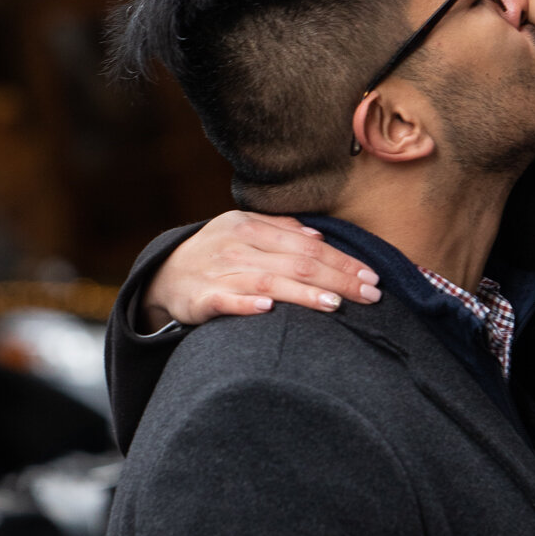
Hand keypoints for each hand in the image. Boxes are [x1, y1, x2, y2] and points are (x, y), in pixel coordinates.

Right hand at [140, 212, 381, 327]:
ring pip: (268, 281)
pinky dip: (247, 305)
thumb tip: (320, 238)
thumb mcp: (244, 231)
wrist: (163, 275)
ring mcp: (217, 273)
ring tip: (336, 304)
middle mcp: (236, 246)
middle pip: (296, 262)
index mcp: (249, 226)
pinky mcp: (200, 299)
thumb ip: (281, 230)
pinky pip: (226, 301)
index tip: (371, 276)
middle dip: (337, 279)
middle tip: (370, 295)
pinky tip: (269, 309)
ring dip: (303, 294)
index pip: (306, 245)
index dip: (342, 261)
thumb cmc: (216, 254)